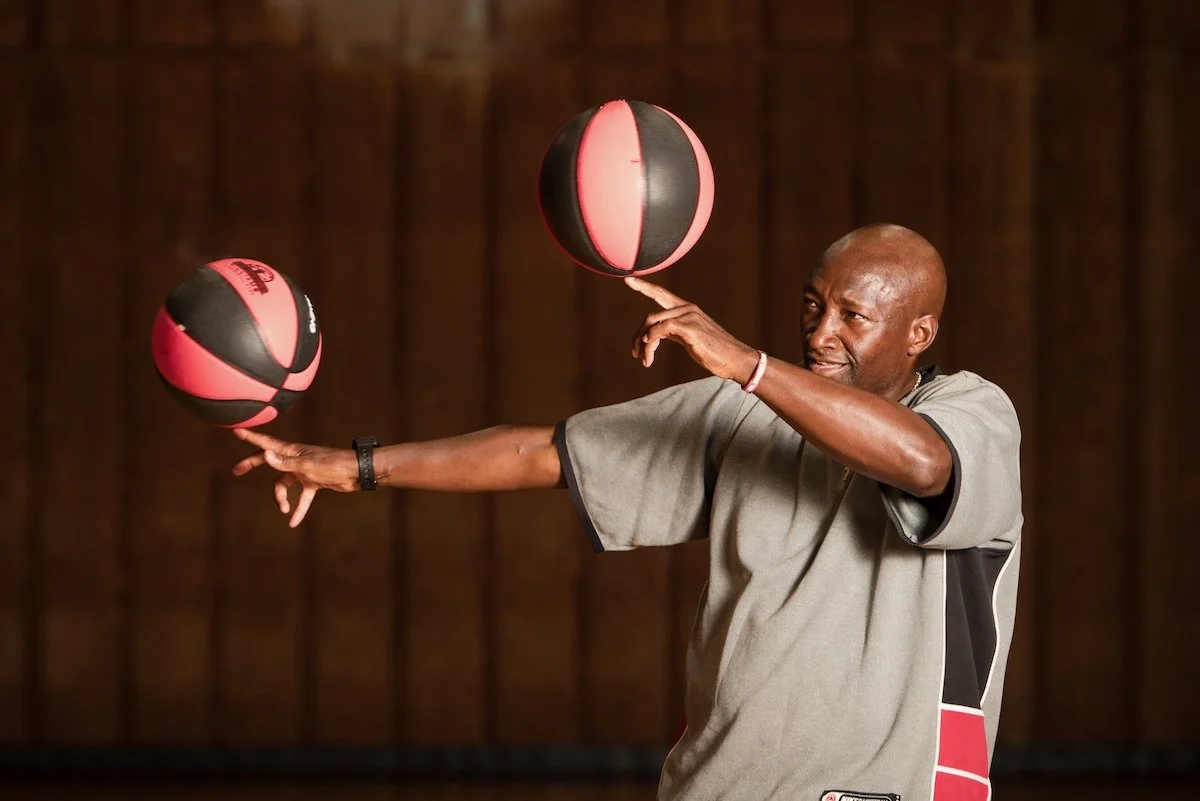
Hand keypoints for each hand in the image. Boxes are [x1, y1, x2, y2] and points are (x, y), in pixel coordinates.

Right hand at [230, 428, 358, 526]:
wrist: (355, 472)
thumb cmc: (333, 464)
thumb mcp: (306, 466)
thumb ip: (285, 463)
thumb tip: (265, 455)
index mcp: (292, 451)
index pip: (267, 443)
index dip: (251, 438)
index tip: (236, 432)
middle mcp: (296, 458)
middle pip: (269, 461)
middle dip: (253, 464)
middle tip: (237, 471)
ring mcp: (304, 470)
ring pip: (284, 483)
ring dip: (281, 497)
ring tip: (283, 509)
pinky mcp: (314, 481)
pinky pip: (302, 496)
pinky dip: (298, 508)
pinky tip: (293, 522)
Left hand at [626, 276, 759, 382]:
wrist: (735, 359)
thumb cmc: (714, 351)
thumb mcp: (689, 338)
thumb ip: (673, 332)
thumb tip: (654, 334)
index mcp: (686, 309)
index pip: (661, 294)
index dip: (644, 286)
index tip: (628, 279)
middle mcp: (687, 309)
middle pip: (649, 317)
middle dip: (638, 338)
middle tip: (636, 356)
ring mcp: (689, 317)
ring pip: (652, 324)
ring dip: (644, 345)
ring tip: (646, 361)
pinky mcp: (690, 328)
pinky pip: (661, 329)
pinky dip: (651, 340)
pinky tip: (650, 353)